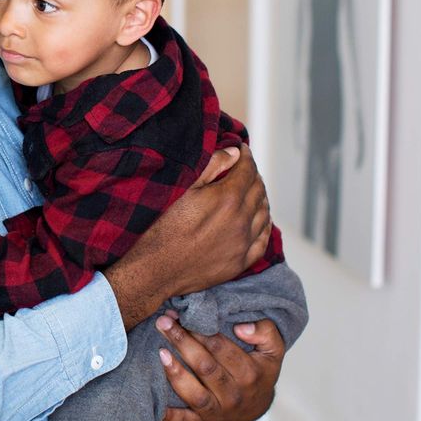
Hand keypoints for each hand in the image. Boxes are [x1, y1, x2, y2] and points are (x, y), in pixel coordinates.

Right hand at [102, 146, 271, 328]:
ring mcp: (243, 243)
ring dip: (260, 198)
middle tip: (244, 169)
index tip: (242, 150)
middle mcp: (241, 220)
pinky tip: (259, 220)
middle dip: (253, 175)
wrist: (155, 270)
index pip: (247, 170)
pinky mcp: (240, 262)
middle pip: (259, 190)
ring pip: (265, 213)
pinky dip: (264, 225)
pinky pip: (263, 240)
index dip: (246, 157)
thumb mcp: (182, 189)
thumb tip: (235, 152)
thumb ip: (212, 167)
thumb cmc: (162, 228)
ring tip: (251, 191)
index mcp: (227, 198)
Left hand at [156, 313, 284, 420]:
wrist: (255, 408)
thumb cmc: (258, 372)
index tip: (183, 314)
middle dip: (182, 342)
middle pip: (205, 367)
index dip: (200, 330)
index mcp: (249, 374)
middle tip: (163, 322)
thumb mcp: (272, 350)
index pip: (221, 349)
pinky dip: (168, 415)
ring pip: (195, 393)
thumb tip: (241, 327)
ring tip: (161, 352)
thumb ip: (266, 331)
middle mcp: (233, 394)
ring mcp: (217, 410)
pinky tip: (154, 402)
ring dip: (176, 373)